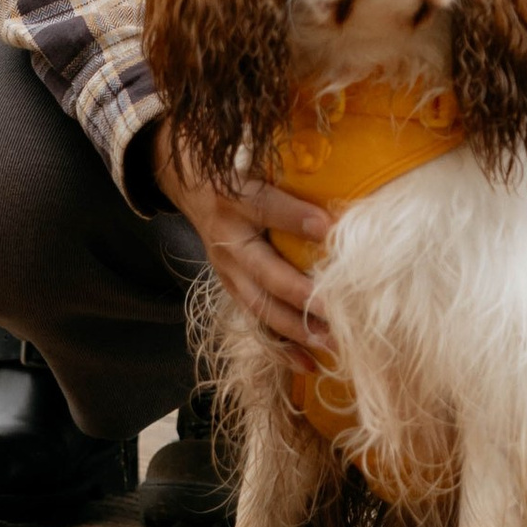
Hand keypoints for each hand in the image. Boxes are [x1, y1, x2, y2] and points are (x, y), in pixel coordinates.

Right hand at [151, 130, 331, 355]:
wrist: (188, 184)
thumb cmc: (233, 170)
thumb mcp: (253, 160)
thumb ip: (291, 173)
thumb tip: (338, 191)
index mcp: (234, 198)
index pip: (267, 207)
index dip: (297, 217)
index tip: (331, 227)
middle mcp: (228, 239)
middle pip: (265, 272)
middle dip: (302, 294)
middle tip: (337, 309)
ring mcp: (227, 270)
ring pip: (261, 306)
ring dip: (296, 329)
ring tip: (330, 344)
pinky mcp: (231, 288)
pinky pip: (257, 322)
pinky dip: (282, 347)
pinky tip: (308, 365)